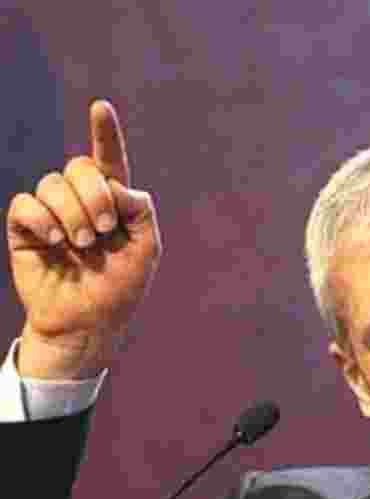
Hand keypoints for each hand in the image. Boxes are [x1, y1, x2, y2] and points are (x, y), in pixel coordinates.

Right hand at [6, 99, 160, 378]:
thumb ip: (140, 209)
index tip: (101, 107)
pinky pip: (26, 204)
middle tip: (104, 230)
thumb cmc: (120, 288)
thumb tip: (115, 183)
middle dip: (95, 194)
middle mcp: (80, 201)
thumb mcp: (146, 249)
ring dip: (73, 213)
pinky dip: (44, 219)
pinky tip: (57, 241)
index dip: (105, 133)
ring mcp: (52, 212)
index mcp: (113, 202)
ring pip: (52, 183)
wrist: (89, 322)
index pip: (109, 160)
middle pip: (80, 167)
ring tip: (83, 244)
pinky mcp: (26, 228)